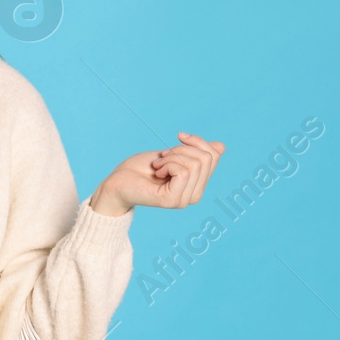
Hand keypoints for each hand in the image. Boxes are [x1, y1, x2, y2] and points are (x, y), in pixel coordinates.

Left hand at [91, 132, 224, 214]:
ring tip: (157, 166)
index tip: (178, 138)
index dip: (197, 140)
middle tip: (162, 157)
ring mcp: (185, 200)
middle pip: (206, 158)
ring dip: (171, 157)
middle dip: (182, 149)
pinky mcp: (173, 201)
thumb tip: (221, 147)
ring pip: (194, 164)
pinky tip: (156, 172)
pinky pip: (182, 172)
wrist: (118, 181)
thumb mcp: (173, 154)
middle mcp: (195, 195)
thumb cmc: (141, 168)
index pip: (213, 155)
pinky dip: (167, 164)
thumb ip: (196, 153)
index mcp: (197, 184)